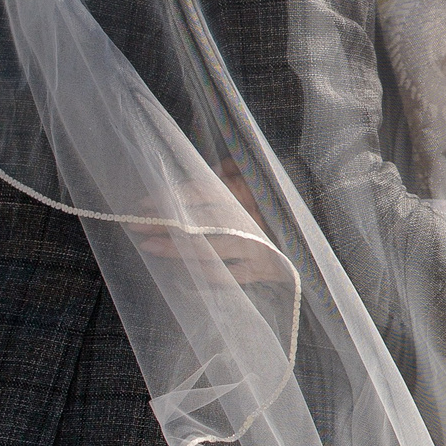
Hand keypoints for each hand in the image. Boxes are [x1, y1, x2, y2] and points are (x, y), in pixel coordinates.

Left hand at [129, 159, 291, 284]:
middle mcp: (252, 219)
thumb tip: (212, 166)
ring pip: (212, 251)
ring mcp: (257, 247)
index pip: (202, 192)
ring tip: (150, 247)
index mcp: (247, 192)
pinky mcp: (263, 269)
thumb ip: (233, 169)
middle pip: (201, 221)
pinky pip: (229, 278)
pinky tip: (181, 279)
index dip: (170, 198)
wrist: (310, 235)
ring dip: (178, 250)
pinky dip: (204, 279)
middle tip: (135, 225)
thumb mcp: (258, 176)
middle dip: (165, 224)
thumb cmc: (275, 201)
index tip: (142, 204)